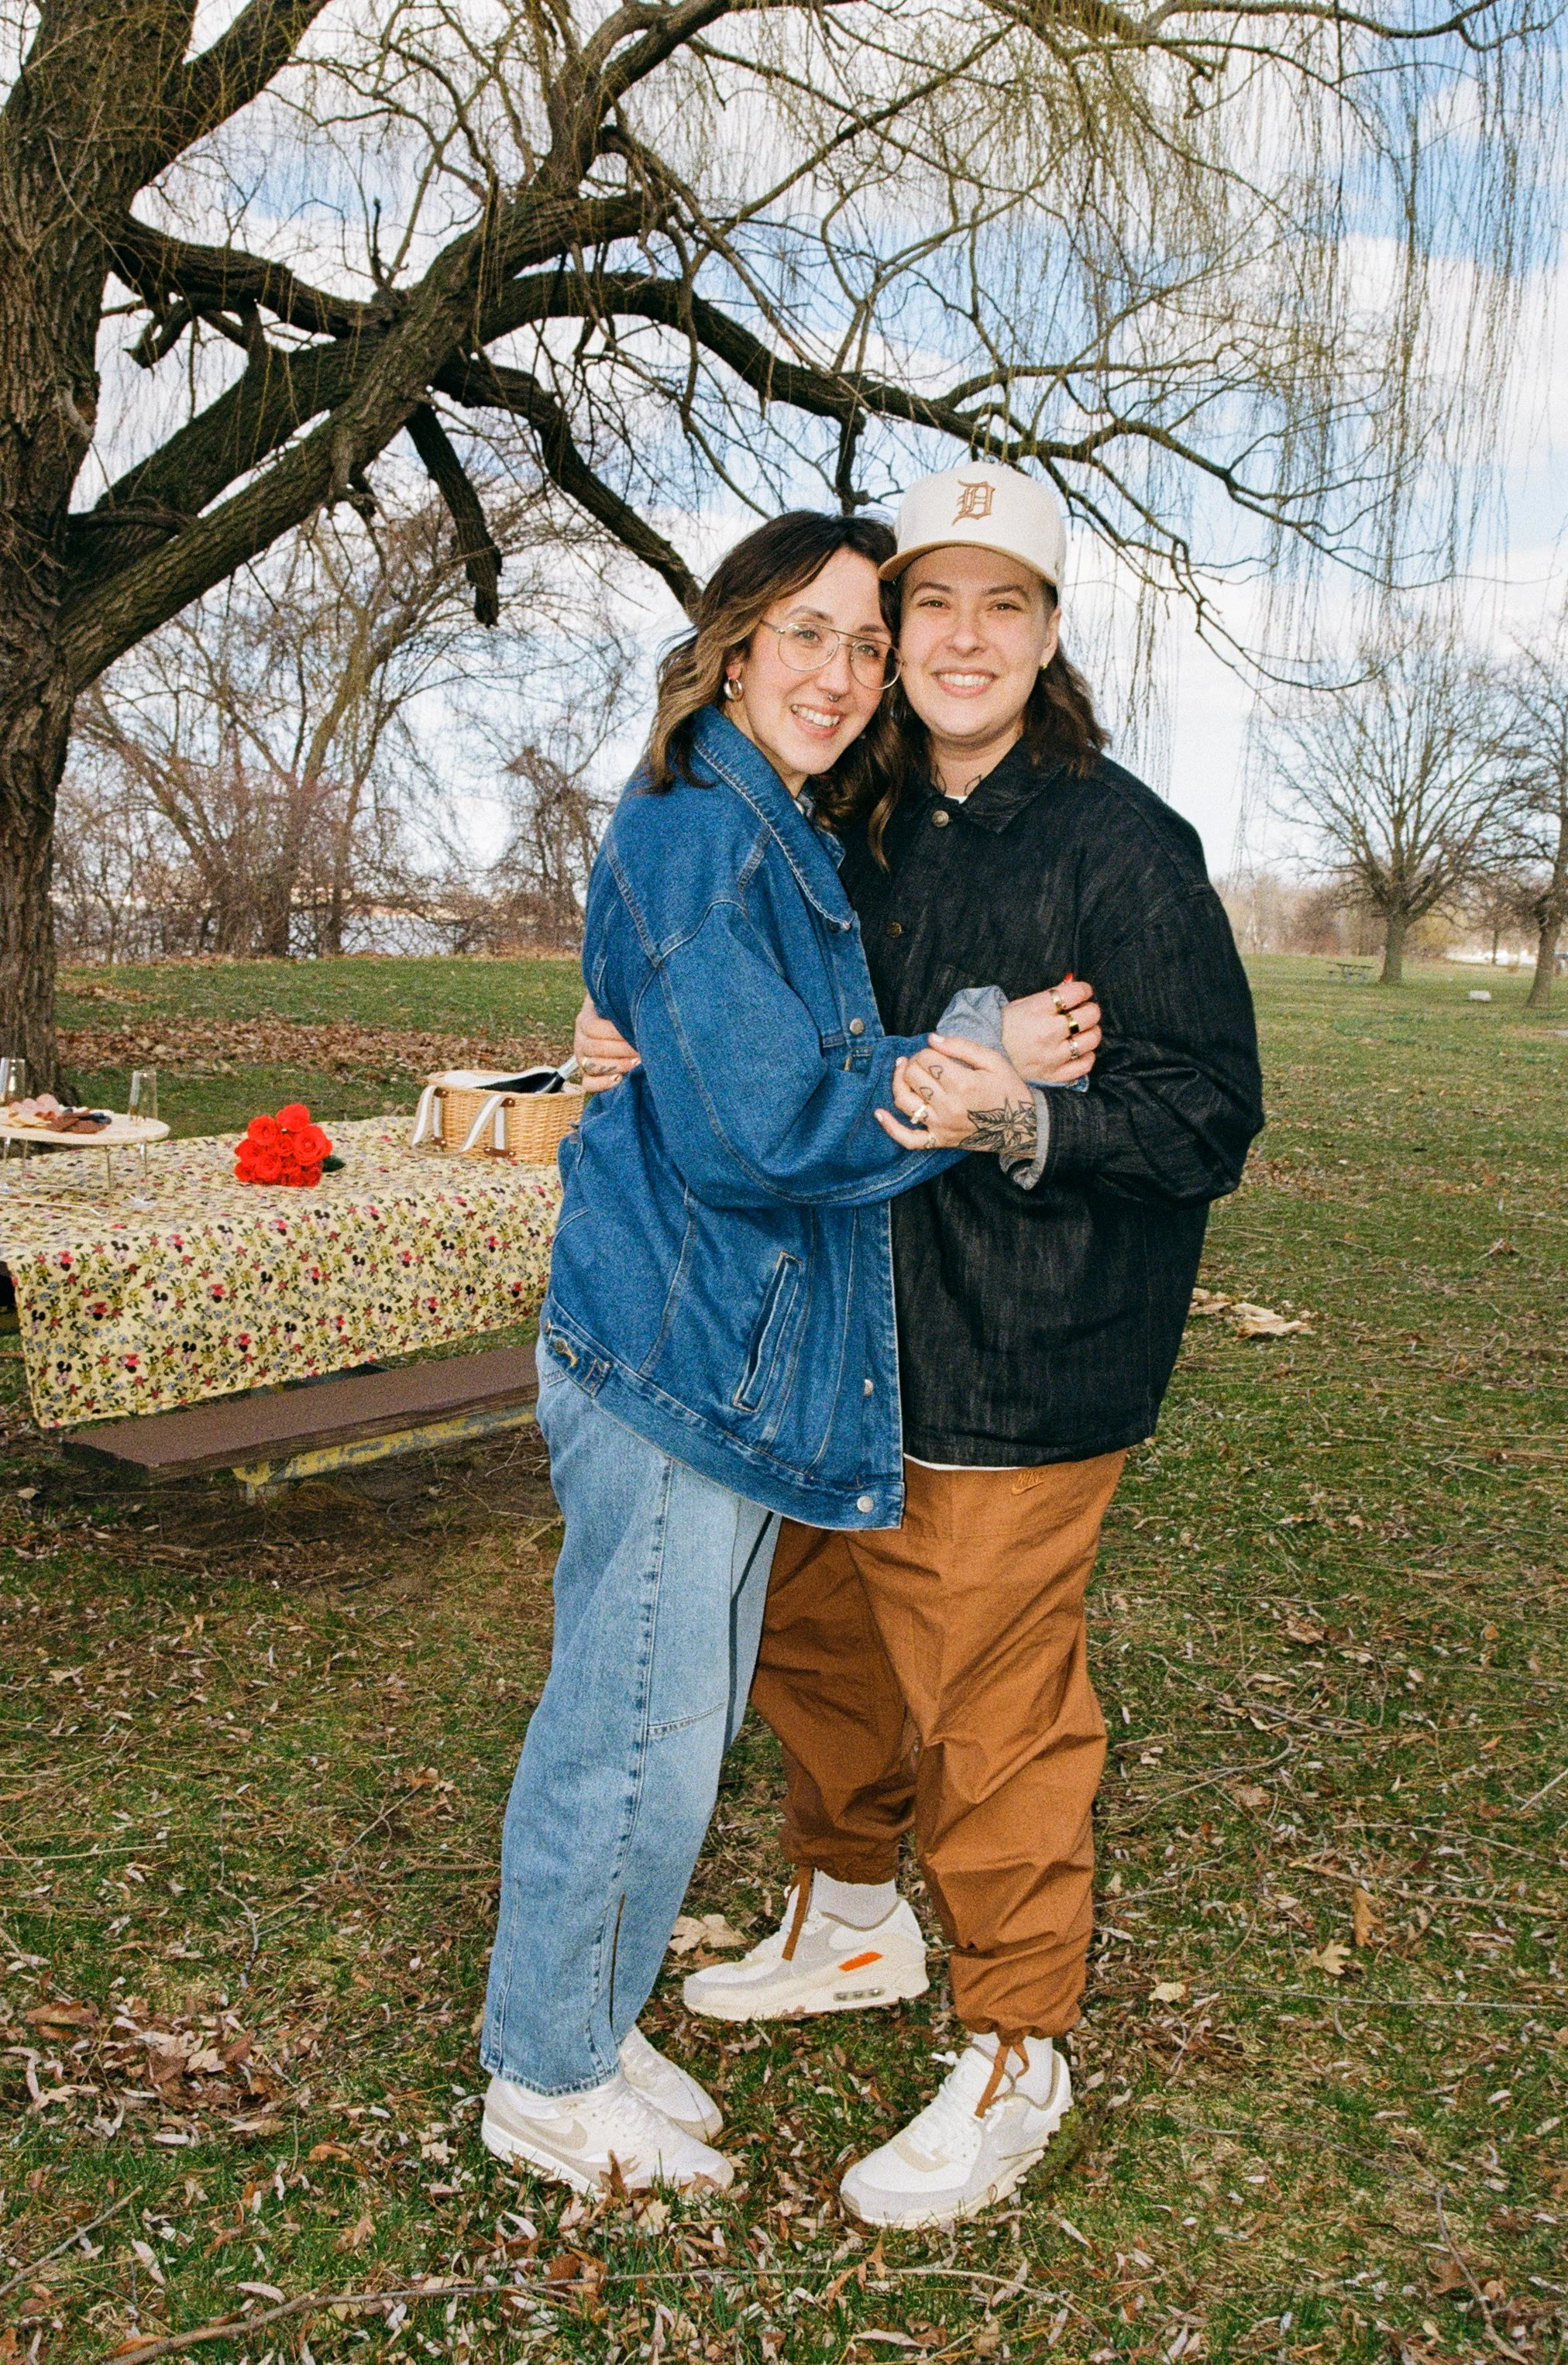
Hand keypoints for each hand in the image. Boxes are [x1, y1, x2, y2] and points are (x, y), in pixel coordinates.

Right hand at [574, 994, 639, 1093]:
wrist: (614, 1026)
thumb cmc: (620, 1012)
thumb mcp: (617, 1002)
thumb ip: (621, 1004)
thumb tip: (637, 1007)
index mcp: (585, 1020)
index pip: (593, 1027)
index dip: (614, 1032)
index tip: (636, 1033)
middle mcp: (580, 1040)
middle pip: (594, 1048)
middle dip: (621, 1050)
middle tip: (642, 1050)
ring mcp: (582, 1059)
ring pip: (591, 1066)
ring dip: (616, 1066)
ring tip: (637, 1063)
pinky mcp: (587, 1076)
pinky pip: (588, 1084)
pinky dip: (602, 1084)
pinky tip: (620, 1079)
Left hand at [876, 1034, 1037, 1156]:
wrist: (1022, 1126)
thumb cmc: (1009, 1089)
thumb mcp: (993, 1060)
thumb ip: (962, 1047)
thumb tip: (932, 1039)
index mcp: (962, 1084)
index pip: (927, 1060)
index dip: (927, 1051)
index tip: (936, 1052)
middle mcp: (948, 1106)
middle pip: (912, 1077)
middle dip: (913, 1062)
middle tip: (923, 1060)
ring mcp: (941, 1126)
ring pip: (904, 1102)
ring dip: (898, 1083)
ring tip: (902, 1071)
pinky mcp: (939, 1141)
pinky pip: (908, 1139)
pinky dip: (891, 1128)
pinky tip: (879, 1113)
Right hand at [1002, 977, 1099, 1083]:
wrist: (985, 1058)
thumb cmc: (1003, 1028)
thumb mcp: (1020, 1004)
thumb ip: (1048, 996)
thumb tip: (1072, 986)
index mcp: (1037, 1010)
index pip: (1075, 993)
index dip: (1084, 990)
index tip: (1083, 992)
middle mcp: (1048, 1032)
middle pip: (1089, 1016)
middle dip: (1090, 1010)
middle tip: (1084, 1011)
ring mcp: (1052, 1056)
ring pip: (1091, 1040)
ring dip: (1091, 1032)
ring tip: (1082, 1031)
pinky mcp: (1053, 1075)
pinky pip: (1084, 1065)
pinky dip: (1086, 1056)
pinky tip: (1078, 1051)